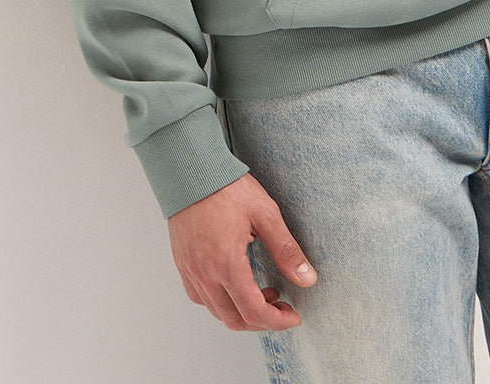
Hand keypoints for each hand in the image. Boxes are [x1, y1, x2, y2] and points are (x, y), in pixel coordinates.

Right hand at [167, 172, 316, 331]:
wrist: (190, 169)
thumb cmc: (226, 187)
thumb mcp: (265, 213)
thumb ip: (286, 250)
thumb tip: (307, 279)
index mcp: (227, 263)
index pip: (254, 311)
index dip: (277, 321)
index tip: (293, 316)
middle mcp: (205, 273)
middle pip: (234, 319)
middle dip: (263, 321)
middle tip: (281, 307)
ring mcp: (191, 270)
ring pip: (216, 312)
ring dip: (241, 312)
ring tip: (262, 293)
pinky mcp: (182, 263)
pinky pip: (199, 297)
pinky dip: (219, 302)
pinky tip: (234, 286)